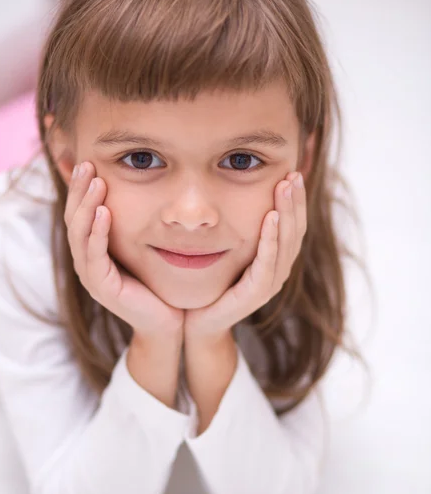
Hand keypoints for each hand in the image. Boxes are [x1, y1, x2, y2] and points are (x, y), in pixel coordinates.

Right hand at [64, 161, 183, 337]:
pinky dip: (98, 233)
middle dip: (79, 190)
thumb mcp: (144, 248)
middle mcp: (87, 262)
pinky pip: (95, 256)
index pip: (80, 214)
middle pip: (74, 220)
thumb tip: (142, 191)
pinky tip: (104, 212)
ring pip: (80, 235)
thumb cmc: (157, 284)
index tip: (88, 162)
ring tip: (95, 182)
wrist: (167, 322)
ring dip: (87, 206)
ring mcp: (92, 276)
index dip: (81, 189)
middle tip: (86, 164)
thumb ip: (135, 225)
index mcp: (93, 251)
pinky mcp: (102, 288)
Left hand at [183, 171, 306, 340]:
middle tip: (294, 173)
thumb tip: (235, 190)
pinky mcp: (255, 294)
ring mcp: (269, 284)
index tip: (293, 172)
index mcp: (274, 260)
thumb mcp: (227, 250)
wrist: (197, 322)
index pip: (292, 226)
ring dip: (286, 214)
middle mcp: (277, 271)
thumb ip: (238, 228)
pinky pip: (267, 263)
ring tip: (285, 187)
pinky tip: (270, 217)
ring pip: (286, 244)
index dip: (295, 201)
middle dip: (295, 201)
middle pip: (295, 231)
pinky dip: (271, 239)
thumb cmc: (211, 284)